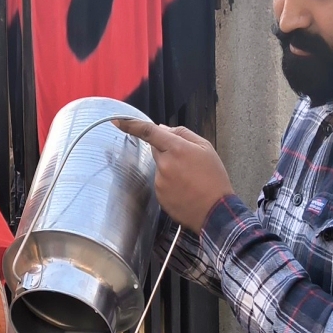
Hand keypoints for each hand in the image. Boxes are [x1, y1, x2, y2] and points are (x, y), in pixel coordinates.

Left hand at [114, 120, 233, 233]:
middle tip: (188, 161)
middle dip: (168, 150)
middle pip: (156, 149)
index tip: (117, 121)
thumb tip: (163, 128)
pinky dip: (170, 183)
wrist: (215, 211)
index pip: (148, 132)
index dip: (130, 125)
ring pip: (159, 167)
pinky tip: (185, 189)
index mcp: (177, 149)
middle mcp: (164, 164)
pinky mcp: (159, 195)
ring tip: (190, 179)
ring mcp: (160, 181)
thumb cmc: (214, 179)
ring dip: (170, 168)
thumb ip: (182, 133)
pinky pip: (160, 182)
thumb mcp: (205, 147)